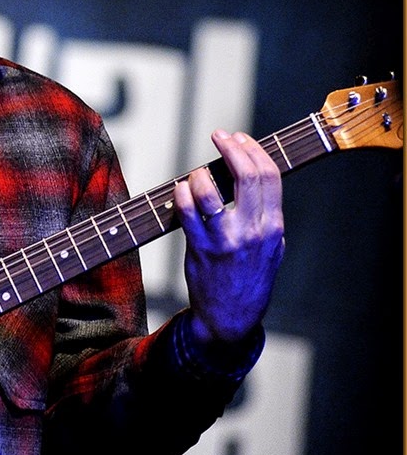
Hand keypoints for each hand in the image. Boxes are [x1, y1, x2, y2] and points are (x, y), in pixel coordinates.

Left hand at [174, 129, 284, 346]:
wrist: (231, 318)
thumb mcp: (272, 248)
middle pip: (246, 176)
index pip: (269, 176)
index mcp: (273, 227)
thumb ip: (266, 216)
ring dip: (200, 174)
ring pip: (211, 191)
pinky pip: (187, 213)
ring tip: (196, 173)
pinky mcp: (201, 249)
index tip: (240, 138)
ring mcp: (226, 240)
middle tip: (219, 135)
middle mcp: (253, 231)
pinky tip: (180, 189)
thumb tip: (253, 178)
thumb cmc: (250, 278)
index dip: (254, 150)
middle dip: (231, 148)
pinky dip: (182, 194)